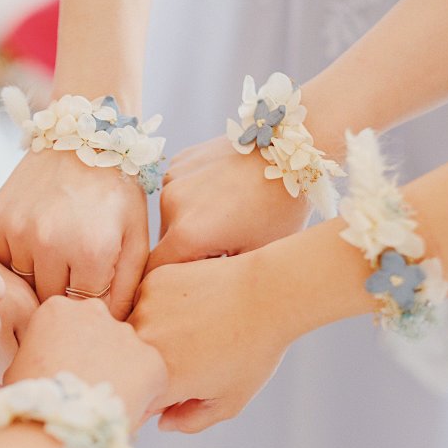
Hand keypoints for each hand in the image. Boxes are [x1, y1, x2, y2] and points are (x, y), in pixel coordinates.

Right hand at [0, 149, 148, 319]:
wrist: (82, 133)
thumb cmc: (117, 190)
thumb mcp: (136, 238)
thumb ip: (126, 288)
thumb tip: (110, 327)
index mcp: (91, 250)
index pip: (86, 307)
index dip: (93, 304)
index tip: (98, 294)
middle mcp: (50, 242)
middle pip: (52, 299)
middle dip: (67, 295)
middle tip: (78, 276)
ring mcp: (19, 229)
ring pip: (25, 283)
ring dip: (41, 277)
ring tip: (60, 254)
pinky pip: (6, 260)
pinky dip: (22, 258)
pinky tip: (40, 239)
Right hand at [5, 296, 166, 426]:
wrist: (55, 427)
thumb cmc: (31, 403)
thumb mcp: (21, 363)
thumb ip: (42, 349)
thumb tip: (48, 359)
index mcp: (58, 308)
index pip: (73, 322)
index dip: (72, 349)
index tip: (69, 369)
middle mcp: (94, 311)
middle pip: (103, 331)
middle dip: (100, 354)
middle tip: (90, 386)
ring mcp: (125, 333)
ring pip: (129, 352)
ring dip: (123, 372)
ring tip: (106, 402)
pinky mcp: (151, 359)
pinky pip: (152, 374)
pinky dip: (144, 391)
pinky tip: (124, 408)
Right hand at [129, 252, 293, 432]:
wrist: (267, 294)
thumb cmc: (253, 351)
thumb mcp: (230, 401)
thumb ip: (192, 420)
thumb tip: (163, 422)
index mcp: (162, 381)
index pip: (139, 397)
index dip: (155, 396)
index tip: (174, 387)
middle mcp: (145, 346)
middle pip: (133, 363)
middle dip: (152, 364)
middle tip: (189, 352)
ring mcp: (145, 310)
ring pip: (135, 330)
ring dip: (152, 332)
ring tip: (192, 326)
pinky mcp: (151, 283)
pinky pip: (143, 301)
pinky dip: (159, 306)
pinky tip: (191, 304)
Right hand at [146, 137, 310, 271]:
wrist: (292, 152)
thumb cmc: (280, 209)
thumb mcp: (254, 257)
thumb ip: (214, 280)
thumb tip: (192, 296)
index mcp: (187, 234)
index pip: (156, 274)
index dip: (171, 284)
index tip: (190, 286)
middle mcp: (170, 204)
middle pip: (164, 245)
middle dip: (185, 253)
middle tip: (222, 249)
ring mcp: (172, 177)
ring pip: (170, 218)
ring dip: (188, 225)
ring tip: (226, 218)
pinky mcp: (179, 161)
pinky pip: (177, 192)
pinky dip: (192, 200)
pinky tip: (223, 195)